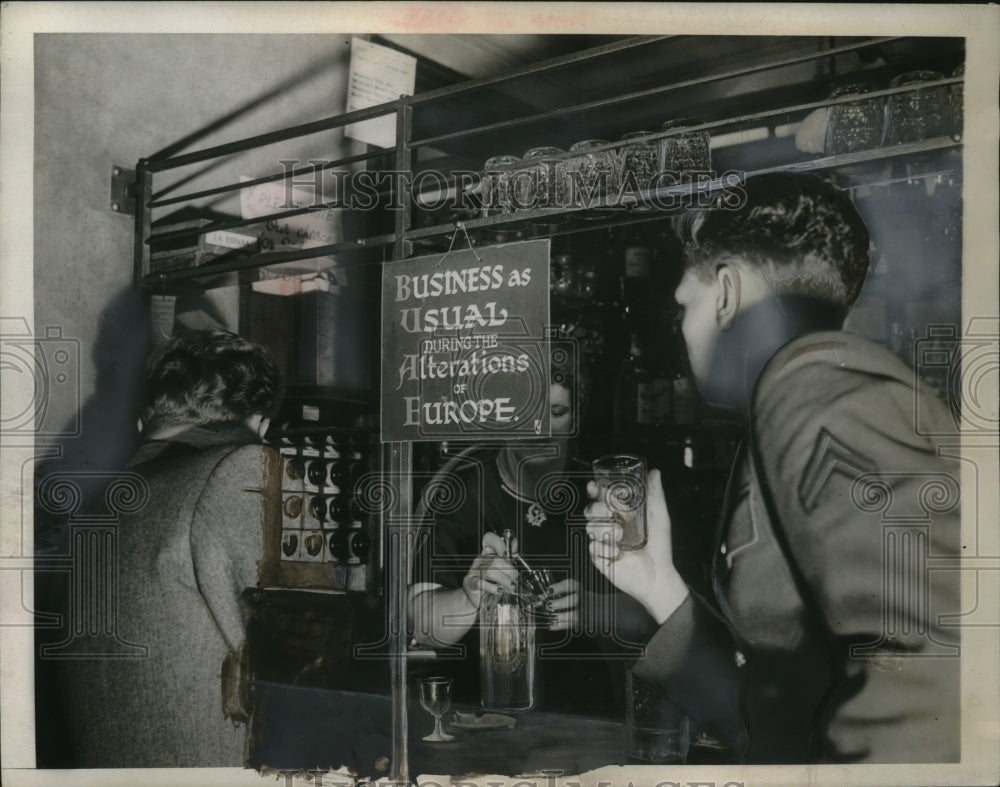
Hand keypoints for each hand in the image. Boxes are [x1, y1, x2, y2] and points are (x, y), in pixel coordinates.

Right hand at [462, 531, 517, 607]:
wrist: (479, 598)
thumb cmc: (492, 583)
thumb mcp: (503, 569)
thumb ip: (509, 556)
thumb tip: (515, 541)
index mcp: (487, 553)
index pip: (488, 539)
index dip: (497, 542)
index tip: (506, 552)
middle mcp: (480, 560)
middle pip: (494, 559)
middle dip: (509, 570)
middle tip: (516, 579)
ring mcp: (473, 571)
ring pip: (489, 571)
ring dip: (504, 580)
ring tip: (511, 587)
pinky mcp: (470, 583)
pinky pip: (481, 583)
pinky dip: (492, 588)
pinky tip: (499, 590)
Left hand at [543, 577, 580, 630]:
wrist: (595, 608)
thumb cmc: (578, 598)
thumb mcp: (572, 591)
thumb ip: (558, 592)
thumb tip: (541, 596)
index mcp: (579, 589)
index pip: (571, 585)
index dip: (559, 587)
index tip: (549, 590)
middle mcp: (583, 599)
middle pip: (575, 600)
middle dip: (561, 603)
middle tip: (549, 605)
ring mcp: (584, 612)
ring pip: (574, 615)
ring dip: (561, 616)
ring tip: (551, 617)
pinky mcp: (582, 622)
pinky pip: (572, 625)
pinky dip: (561, 626)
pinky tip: (551, 626)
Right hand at [585, 468, 688, 623]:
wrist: (657, 575)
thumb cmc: (659, 546)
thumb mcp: (659, 517)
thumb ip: (655, 494)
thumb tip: (655, 472)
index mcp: (620, 514)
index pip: (601, 497)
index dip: (594, 490)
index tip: (594, 487)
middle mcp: (608, 525)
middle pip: (590, 509)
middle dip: (598, 509)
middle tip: (612, 514)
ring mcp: (602, 541)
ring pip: (590, 527)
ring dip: (605, 530)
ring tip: (622, 538)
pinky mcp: (598, 557)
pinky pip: (593, 547)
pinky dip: (606, 549)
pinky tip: (618, 554)